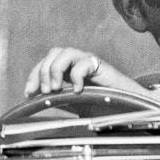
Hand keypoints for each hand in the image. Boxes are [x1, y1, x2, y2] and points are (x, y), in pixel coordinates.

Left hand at [23, 47, 147, 97]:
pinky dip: (76, 75)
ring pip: (65, 52)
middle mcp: (79, 63)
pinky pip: (83, 62)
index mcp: (70, 71)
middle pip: (53, 53)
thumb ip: (61, 100)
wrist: (132, 108)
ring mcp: (90, 63)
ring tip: (57, 88)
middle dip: (42, 71)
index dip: (34, 76)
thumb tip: (39, 102)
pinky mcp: (101, 66)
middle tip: (45, 91)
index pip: (45, 64)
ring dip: (55, 69)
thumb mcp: (77, 105)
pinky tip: (78, 90)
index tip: (28, 93)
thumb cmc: (107, 107)